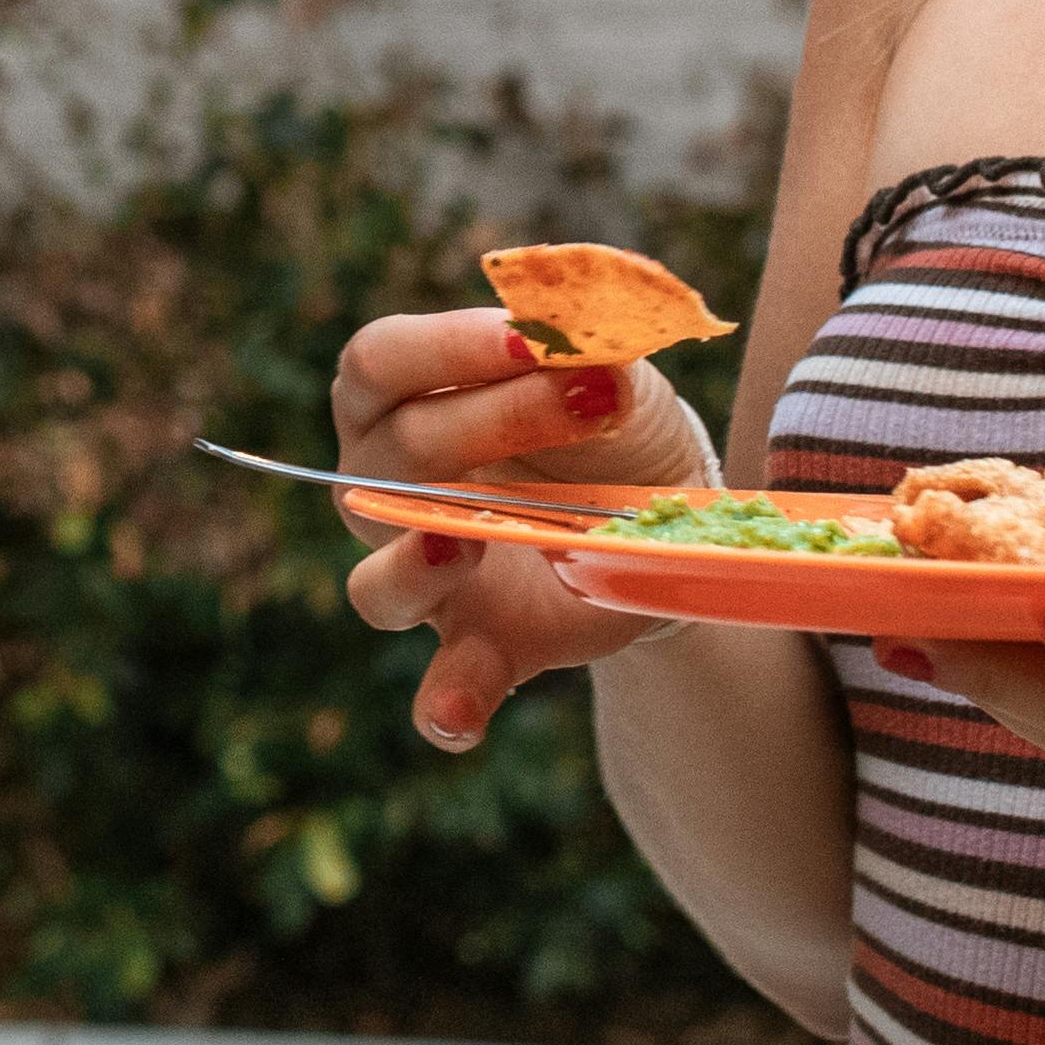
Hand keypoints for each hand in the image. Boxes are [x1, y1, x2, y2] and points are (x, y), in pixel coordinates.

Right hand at [331, 305, 719, 754]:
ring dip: (415, 566)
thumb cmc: (607, 416)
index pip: (378, 363)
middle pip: (395, 456)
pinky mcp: (480, 645)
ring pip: (376, 587)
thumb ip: (586, 341)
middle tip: (592, 404)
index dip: (445, 348)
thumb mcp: (609, 361)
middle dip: (494, 421)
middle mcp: (388, 489)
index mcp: (401, 397)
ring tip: (467, 543)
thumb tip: (575, 330)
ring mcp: (428, 576)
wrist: (668, 506)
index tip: (530, 339)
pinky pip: (439, 689)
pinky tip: (461, 714)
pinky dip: (447, 703)